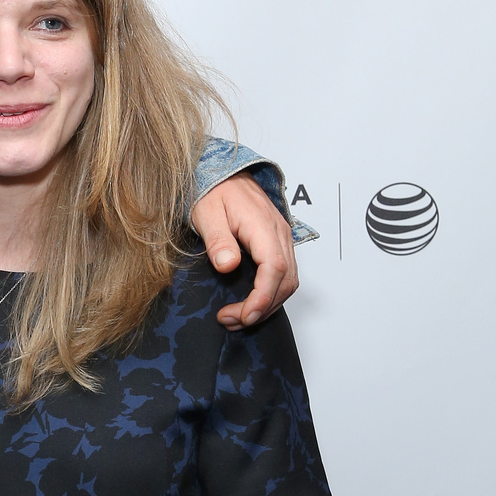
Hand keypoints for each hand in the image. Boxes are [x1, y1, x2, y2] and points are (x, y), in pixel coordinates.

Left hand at [191, 174, 298, 329]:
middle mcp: (279, 234)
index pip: (274, 269)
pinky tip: (249, 303)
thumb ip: (218, 240)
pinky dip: (269, 295)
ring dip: (266, 305)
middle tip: (231, 320)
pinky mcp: (277, 244)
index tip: (244, 315)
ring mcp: (281, 239)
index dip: (262, 298)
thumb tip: (227, 265)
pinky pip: (283, 275)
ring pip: (287, 282)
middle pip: (285, 281)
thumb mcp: (207, 214)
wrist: (222, 174)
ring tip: (237, 317)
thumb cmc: (214, 191)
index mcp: (263, 226)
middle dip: (261, 308)